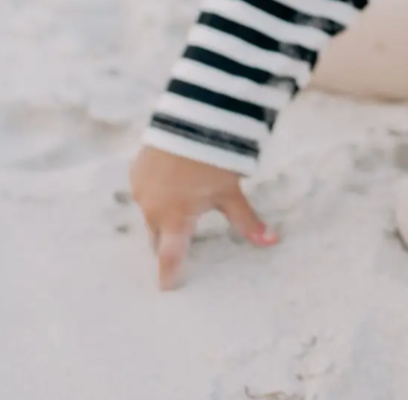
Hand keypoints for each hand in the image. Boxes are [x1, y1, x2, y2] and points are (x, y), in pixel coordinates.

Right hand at [129, 146, 277, 289]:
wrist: (190, 121)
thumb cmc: (214, 159)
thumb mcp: (231, 192)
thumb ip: (246, 221)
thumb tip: (272, 241)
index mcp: (175, 219)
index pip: (169, 257)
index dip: (170, 274)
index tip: (169, 286)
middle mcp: (152, 209)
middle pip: (157, 237)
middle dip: (166, 242)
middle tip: (177, 245)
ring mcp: (140, 190)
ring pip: (150, 213)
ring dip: (162, 214)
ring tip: (178, 204)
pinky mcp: (135, 171)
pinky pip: (144, 191)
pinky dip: (156, 191)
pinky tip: (171, 179)